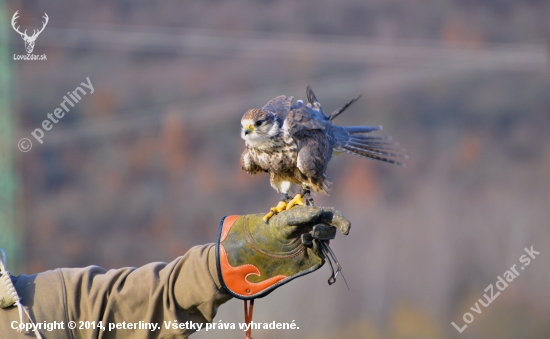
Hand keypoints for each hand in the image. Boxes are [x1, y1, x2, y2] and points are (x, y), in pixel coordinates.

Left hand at [216, 206, 349, 298]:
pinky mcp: (313, 257)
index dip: (341, 221)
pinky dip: (316, 248)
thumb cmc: (274, 227)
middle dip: (324, 229)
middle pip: (331, 229)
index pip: (332, 217)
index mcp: (312, 217)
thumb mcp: (287, 217)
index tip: (347, 229)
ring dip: (319, 237)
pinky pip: (322, 253)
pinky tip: (304, 244)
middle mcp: (315, 229)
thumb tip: (320, 213)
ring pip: (327, 240)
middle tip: (313, 230)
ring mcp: (315, 243)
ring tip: (304, 237)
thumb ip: (304, 214)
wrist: (262, 246)